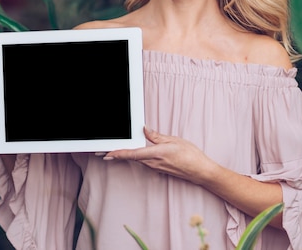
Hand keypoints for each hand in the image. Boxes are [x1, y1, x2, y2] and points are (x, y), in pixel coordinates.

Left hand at [103, 127, 217, 183]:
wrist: (201, 172)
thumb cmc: (191, 156)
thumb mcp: (174, 140)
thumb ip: (157, 136)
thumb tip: (145, 129)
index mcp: (156, 154)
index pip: (132, 153)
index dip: (117, 154)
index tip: (106, 153)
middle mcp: (153, 163)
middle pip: (131, 157)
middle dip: (116, 154)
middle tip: (101, 151)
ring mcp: (155, 167)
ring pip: (136, 159)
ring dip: (124, 155)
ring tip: (112, 151)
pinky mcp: (158, 169)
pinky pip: (144, 161)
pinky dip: (135, 156)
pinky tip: (132, 152)